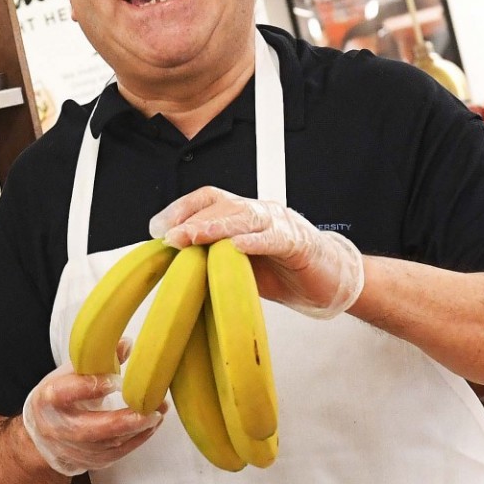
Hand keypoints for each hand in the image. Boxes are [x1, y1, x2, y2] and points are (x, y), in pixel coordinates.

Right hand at [21, 345, 164, 476]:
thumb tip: (127, 344)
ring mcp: (76, 449)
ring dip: (138, 428)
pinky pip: (119, 453)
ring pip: (110, 444)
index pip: (66, 393)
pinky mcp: (93, 461)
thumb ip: (97, 361)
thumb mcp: (69, 375)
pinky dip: (138, 438)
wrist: (45, 436)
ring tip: (158, 412)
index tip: (116, 381)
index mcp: (49, 398)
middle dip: (123, 420)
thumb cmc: (60, 398)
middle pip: (91, 428)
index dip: (91, 387)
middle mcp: (59, 427)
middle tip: (150, 408)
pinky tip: (152, 424)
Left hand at [151, 186, 364, 317]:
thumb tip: (170, 265)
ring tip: (194, 237)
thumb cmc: (280, 273)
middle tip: (171, 238)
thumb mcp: (236, 267)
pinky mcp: (299, 243)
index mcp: (241, 215)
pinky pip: (275, 238)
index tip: (157, 229)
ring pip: (245, 216)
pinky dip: (256, 242)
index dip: (181, 209)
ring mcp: (280, 224)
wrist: (327, 283)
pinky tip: (238, 248)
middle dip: (193, 220)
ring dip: (216, 227)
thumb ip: (209, 259)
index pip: (207, 200)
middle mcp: (259, 212)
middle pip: (222, 206)